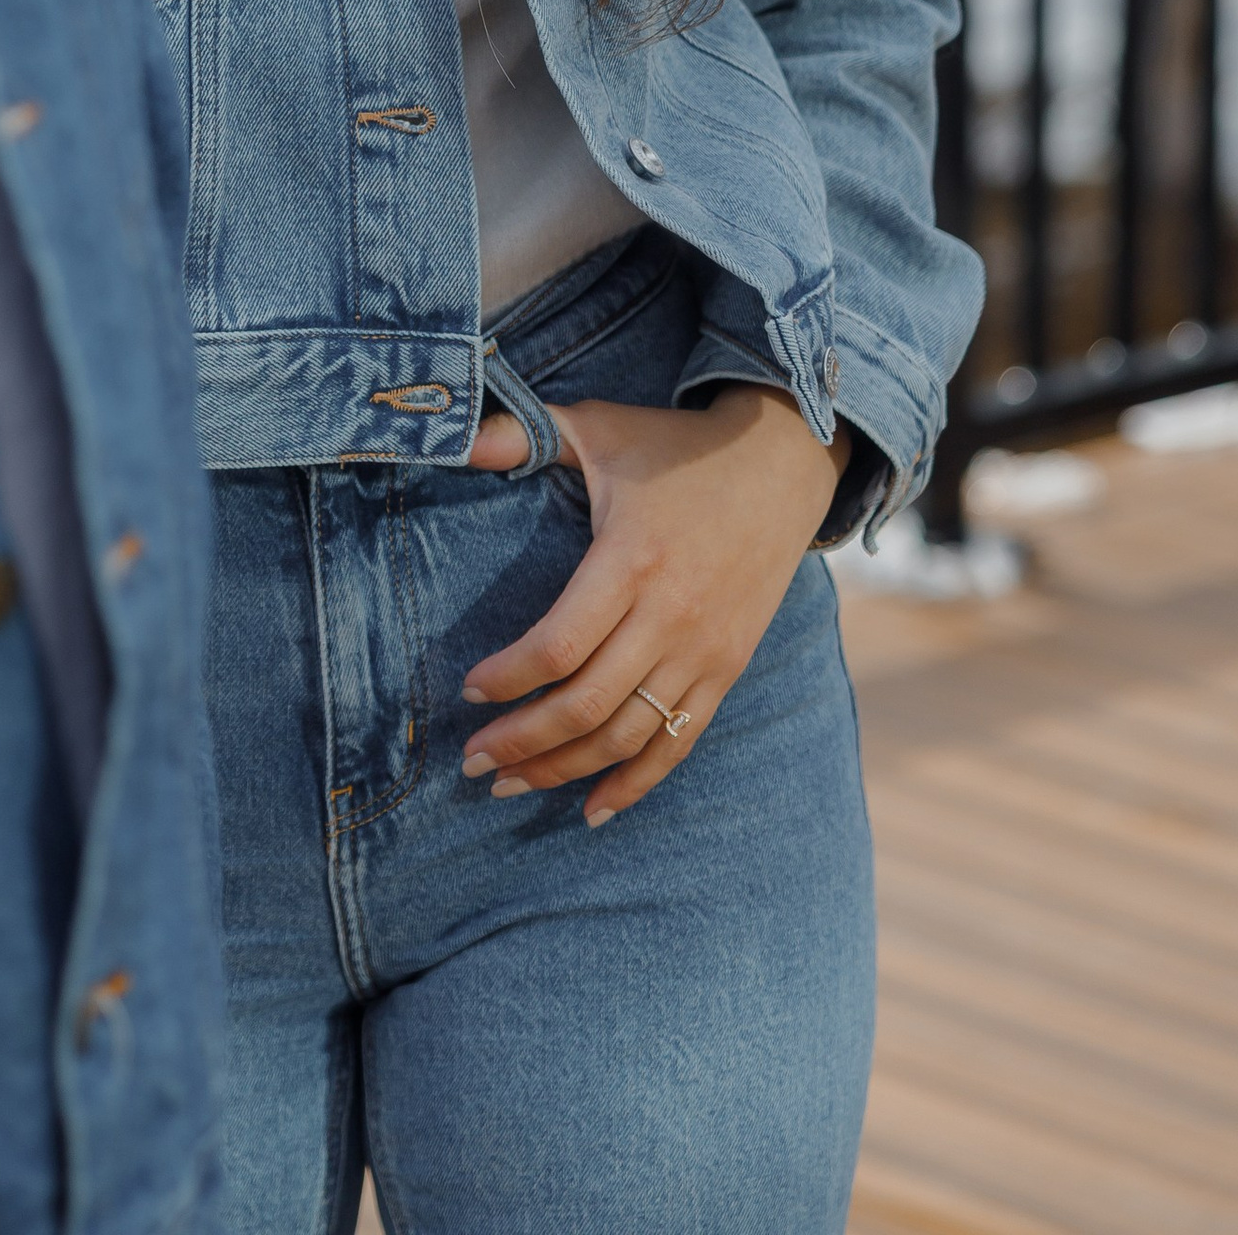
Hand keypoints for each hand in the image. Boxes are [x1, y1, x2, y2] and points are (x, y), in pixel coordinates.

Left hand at [456, 385, 850, 824]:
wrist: (780, 464)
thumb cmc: (674, 446)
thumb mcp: (599, 428)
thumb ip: (525, 435)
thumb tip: (456, 439)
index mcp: (631, 560)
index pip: (561, 645)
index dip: (509, 678)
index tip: (467, 692)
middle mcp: (669, 616)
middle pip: (588, 705)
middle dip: (523, 742)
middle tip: (472, 764)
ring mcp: (703, 650)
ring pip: (628, 735)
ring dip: (565, 770)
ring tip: (509, 786)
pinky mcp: (727, 669)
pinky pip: (679, 742)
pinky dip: (636, 784)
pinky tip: (593, 810)